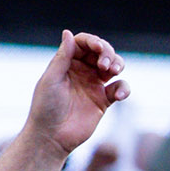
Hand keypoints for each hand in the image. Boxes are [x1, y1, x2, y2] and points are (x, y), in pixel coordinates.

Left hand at [25, 30, 128, 156]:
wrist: (51, 137)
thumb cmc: (46, 108)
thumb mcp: (51, 80)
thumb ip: (62, 57)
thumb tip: (68, 32)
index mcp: (66, 63)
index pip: (83, 43)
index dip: (93, 41)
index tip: (98, 48)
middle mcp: (81, 71)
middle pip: (101, 51)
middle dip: (107, 53)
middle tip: (105, 64)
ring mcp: (93, 85)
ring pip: (114, 66)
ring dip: (118, 64)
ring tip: (113, 71)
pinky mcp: (104, 100)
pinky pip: (120, 88)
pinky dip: (124, 88)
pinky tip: (118, 95)